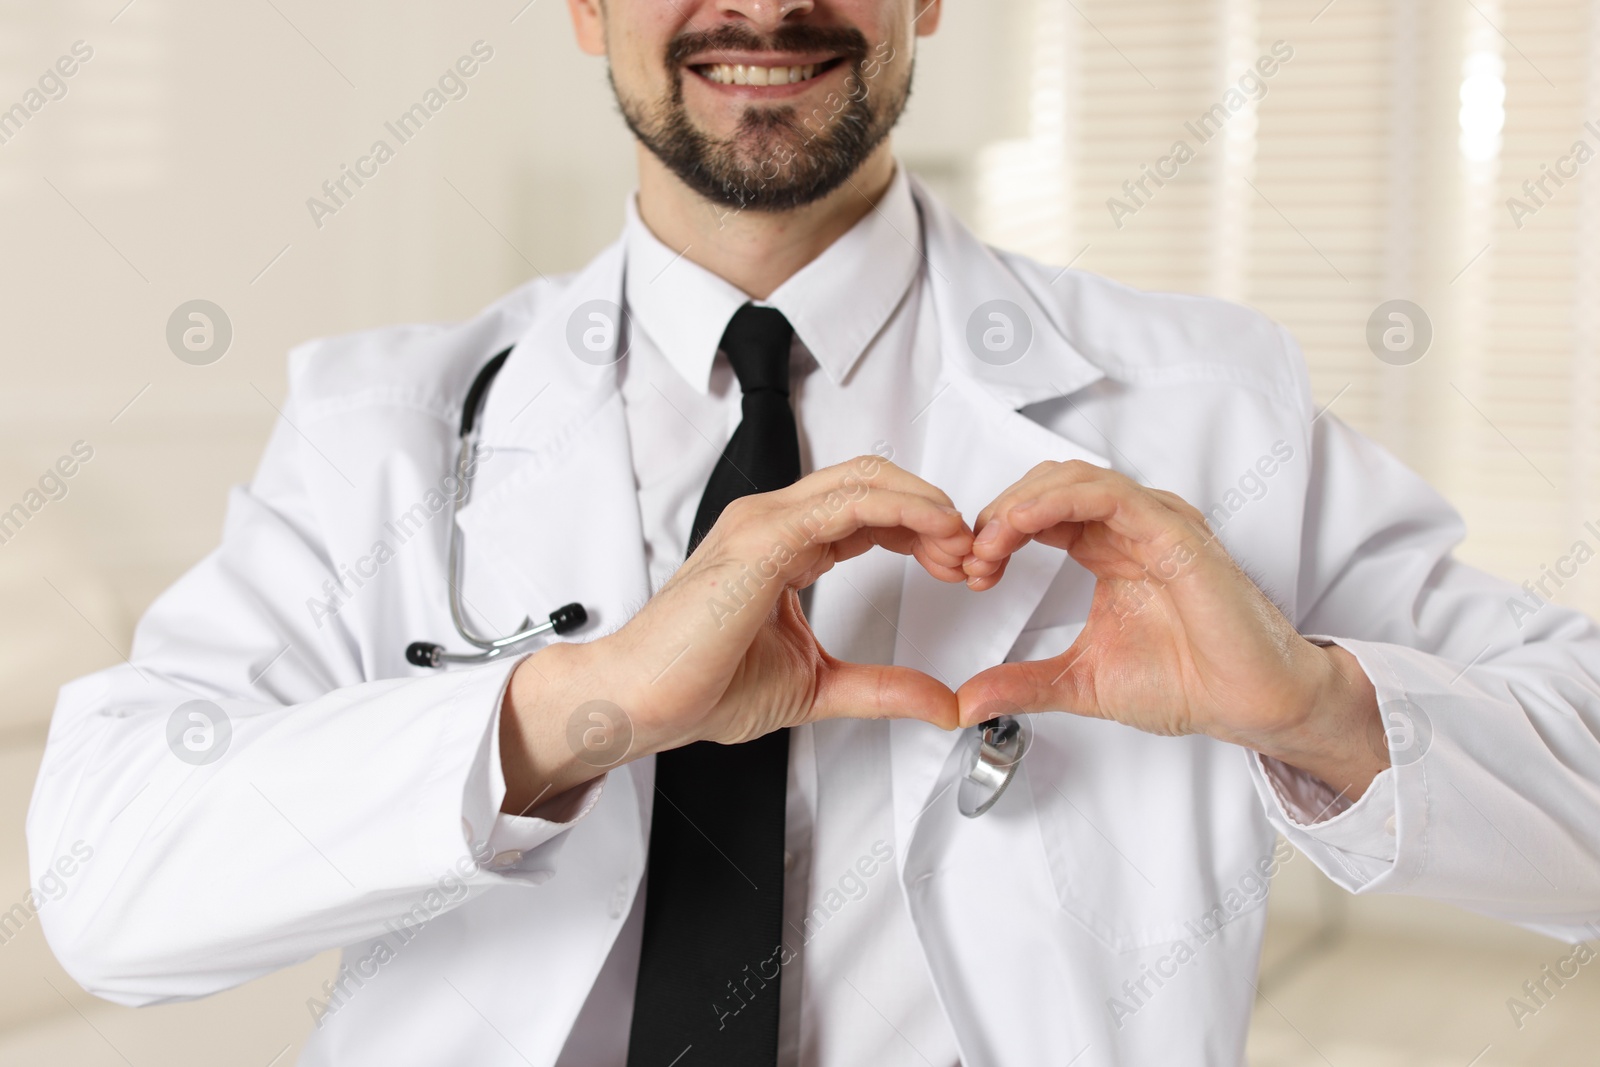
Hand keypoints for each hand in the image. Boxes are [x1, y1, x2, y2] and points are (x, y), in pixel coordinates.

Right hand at [500, 456, 972, 812]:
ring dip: (927, 506)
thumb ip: (881, 688)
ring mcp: (765, 523)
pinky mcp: (762, 539)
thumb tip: (939, 702)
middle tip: (971, 555)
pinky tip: (934, 533)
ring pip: (866, 479)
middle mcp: (773, 522)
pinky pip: (847, 504)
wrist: (641, 702)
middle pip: (874, 481)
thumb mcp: (817, 686)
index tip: (957, 566)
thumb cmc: (699, 686)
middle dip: (933, 511)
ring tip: (961, 545)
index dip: (921, 528)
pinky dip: (902, 510)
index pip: (866, 509)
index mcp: (782, 546)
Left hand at [956, 460, 1385, 798]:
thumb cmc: (1190, 683)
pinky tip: (1021, 523)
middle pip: (1048, 486)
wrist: (1250, 703)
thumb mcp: (1081, 683)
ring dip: (1020, 505)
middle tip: (973, 558)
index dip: (996, 532)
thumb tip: (967, 701)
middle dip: (999, 515)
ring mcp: (1154, 524)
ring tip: (989, 542)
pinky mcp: (1174, 532)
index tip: (971, 572)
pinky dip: (1058, 501)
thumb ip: (1024, 684)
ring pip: (1073, 480)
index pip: (1039, 513)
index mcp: (1109, 550)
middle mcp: (1131, 528)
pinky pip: (1109, 496)